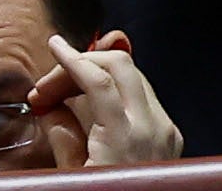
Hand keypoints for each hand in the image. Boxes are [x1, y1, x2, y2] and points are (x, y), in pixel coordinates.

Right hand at [31, 32, 181, 168]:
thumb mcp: (73, 177)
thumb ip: (63, 138)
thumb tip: (52, 107)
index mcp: (124, 134)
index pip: (97, 78)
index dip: (72, 58)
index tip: (53, 44)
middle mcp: (152, 124)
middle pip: (121, 65)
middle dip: (83, 64)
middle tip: (49, 86)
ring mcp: (167, 128)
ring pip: (135, 78)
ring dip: (100, 77)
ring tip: (64, 99)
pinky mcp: (173, 135)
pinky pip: (145, 98)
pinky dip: (118, 93)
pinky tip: (92, 108)